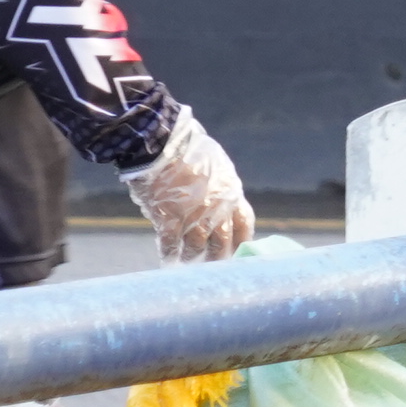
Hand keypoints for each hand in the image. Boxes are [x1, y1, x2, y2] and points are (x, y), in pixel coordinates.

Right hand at [121, 109, 254, 265]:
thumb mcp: (216, 164)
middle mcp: (216, 209)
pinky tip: (166, 260)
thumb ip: (220, 186)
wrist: (160, 139)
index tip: (240, 250)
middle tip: (213, 266)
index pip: (244, 224)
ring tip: (186, 263)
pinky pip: (169, 244)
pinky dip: (168, 254)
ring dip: (191, 258)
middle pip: (222, 243)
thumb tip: (218, 201)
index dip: (242, 240)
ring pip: (196, 247)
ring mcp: (192, 215)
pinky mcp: (168, 218)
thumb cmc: (187, 146)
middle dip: (218, 257)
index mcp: (231, 193)